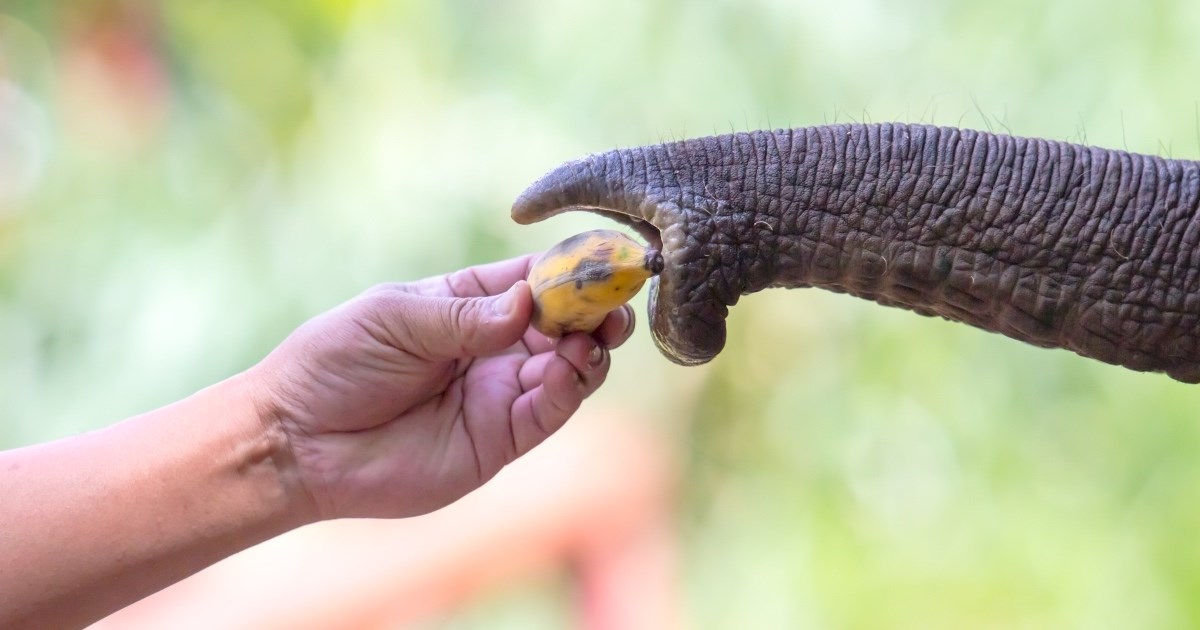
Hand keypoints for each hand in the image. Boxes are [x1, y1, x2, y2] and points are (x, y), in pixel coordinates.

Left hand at [252, 255, 633, 520]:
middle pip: (567, 323)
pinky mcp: (498, 440)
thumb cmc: (334, 362)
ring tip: (590, 337)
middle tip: (615, 303)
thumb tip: (530, 301)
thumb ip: (466, 315)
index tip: (607, 259)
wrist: (297, 440)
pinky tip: (564, 369)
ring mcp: (499, 393)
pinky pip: (548, 411)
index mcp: (470, 303)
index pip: (537, 278)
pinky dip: (566, 389)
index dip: (574, 268)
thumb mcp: (397, 317)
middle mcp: (495, 346)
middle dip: (597, 310)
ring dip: (590, 348)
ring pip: (571, 367)